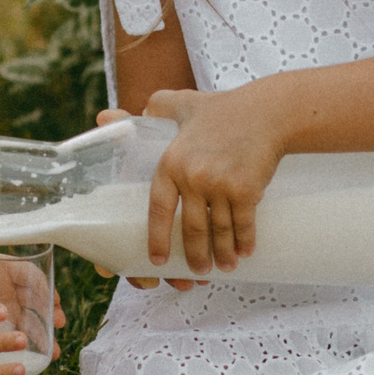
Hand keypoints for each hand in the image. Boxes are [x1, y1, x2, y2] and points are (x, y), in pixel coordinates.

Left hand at [139, 85, 284, 274]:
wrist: (267, 112)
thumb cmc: (222, 109)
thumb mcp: (181, 103)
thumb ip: (152, 109)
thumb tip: (107, 116)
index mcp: (171, 161)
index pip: (159, 208)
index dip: (158, 238)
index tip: (157, 260)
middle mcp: (192, 176)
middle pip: (191, 228)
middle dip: (194, 255)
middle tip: (197, 271)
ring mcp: (220, 185)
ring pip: (219, 230)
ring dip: (222, 254)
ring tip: (223, 266)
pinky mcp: (246, 190)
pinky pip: (243, 224)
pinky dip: (244, 242)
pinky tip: (244, 253)